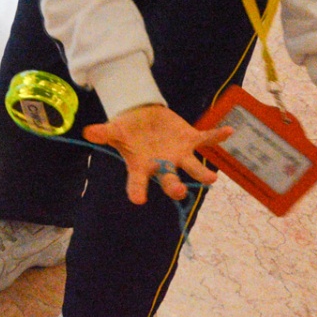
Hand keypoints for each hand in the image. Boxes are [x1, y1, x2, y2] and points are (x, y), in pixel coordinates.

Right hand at [83, 104, 229, 204]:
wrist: (142, 116)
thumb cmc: (127, 130)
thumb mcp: (114, 130)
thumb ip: (104, 133)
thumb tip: (88, 131)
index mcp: (142, 167)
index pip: (138, 183)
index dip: (137, 191)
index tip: (138, 200)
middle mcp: (163, 165)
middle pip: (170, 181)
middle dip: (174, 187)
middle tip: (178, 190)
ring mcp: (179, 155)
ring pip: (194, 168)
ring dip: (203, 173)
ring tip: (212, 179)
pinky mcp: (190, 140)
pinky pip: (205, 139)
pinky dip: (216, 136)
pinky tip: (228, 131)